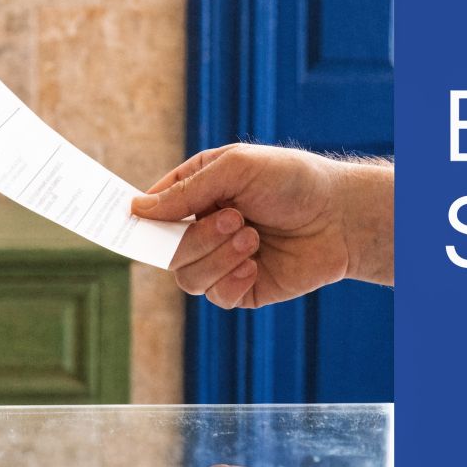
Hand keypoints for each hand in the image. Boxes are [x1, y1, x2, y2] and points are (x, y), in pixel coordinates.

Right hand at [133, 144, 393, 308]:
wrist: (341, 216)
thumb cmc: (291, 180)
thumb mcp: (236, 169)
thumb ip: (187, 191)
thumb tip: (138, 209)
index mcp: (197, 193)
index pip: (153, 210)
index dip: (138, 219)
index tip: (126, 223)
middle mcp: (204, 228)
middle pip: (166, 251)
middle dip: (197, 238)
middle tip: (236, 219)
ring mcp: (221, 260)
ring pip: (187, 277)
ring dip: (217, 257)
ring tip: (253, 237)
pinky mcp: (242, 288)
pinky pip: (215, 297)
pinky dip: (230, 280)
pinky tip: (255, 263)